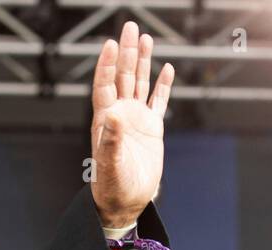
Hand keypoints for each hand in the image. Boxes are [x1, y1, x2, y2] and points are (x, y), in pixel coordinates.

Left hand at [90, 21, 173, 228]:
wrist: (126, 201)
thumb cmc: (112, 187)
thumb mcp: (109, 165)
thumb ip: (110, 140)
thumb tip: (113, 114)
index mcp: (106, 120)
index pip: (105, 85)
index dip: (108, 65)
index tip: (111, 44)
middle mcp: (120, 114)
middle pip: (123, 76)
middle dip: (127, 52)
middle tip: (131, 26)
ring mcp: (136, 120)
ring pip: (139, 83)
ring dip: (142, 61)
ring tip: (145, 38)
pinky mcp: (152, 129)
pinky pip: (157, 101)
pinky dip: (162, 85)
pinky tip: (166, 68)